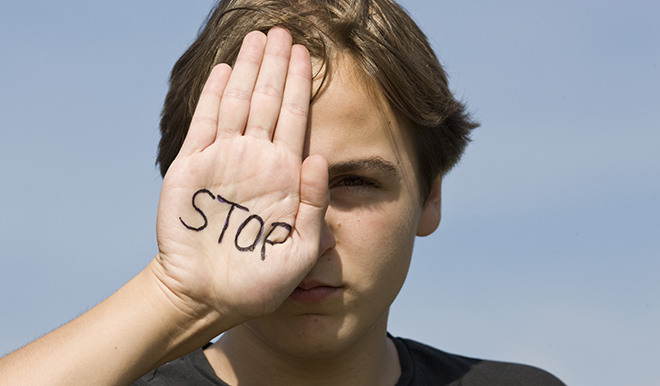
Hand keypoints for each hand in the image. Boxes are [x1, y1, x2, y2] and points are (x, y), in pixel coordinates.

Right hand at [154, 28, 327, 326]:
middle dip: (276, 65)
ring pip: (239, 103)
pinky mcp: (192, 168)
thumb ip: (313, 206)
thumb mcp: (298, 249)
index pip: (296, 119)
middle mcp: (256, 160)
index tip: (307, 53)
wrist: (208, 296)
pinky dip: (214, 96)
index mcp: (284, 176)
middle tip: (283, 30)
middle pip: (269, 101)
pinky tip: (225, 70)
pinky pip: (206, 124)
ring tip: (257, 37)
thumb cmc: (259, 280)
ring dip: (248, 70)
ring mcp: (223, 160)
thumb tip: (320, 158)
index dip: (301, 85)